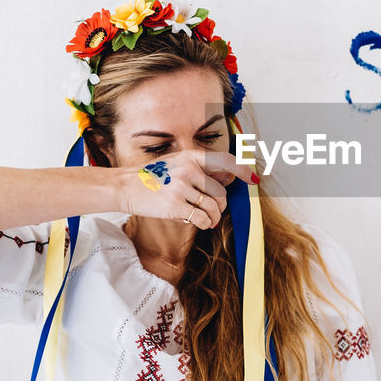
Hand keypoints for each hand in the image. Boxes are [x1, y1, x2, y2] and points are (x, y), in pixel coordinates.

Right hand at [118, 148, 258, 228]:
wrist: (126, 187)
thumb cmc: (154, 177)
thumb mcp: (178, 164)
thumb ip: (203, 170)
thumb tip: (231, 176)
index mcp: (190, 156)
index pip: (225, 160)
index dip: (242, 169)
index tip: (254, 178)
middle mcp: (187, 169)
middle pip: (220, 191)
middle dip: (221, 205)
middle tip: (215, 211)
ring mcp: (181, 187)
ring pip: (213, 207)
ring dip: (214, 217)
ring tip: (209, 220)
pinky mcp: (175, 206)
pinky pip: (202, 218)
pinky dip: (206, 224)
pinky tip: (203, 224)